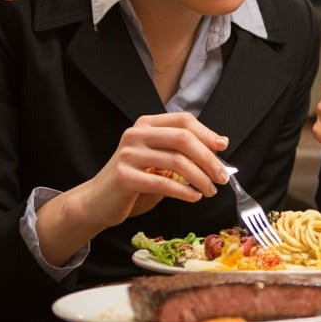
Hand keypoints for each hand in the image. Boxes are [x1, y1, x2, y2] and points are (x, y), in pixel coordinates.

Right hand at [36, 111, 230, 264]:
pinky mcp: (124, 177)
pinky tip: (193, 197)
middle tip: (222, 176)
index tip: (223, 147)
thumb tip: (218, 149)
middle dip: (208, 158)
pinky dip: (183, 191)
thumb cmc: (134, 180)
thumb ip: (181, 152)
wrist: (97, 201)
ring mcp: (128, 154)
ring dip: (200, 178)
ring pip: (176, 161)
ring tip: (210, 190)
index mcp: (146, 124)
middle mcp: (136, 134)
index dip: (206, 133)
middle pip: (183, 138)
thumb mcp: (158, 159)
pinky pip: (163, 183)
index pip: (183, 120)